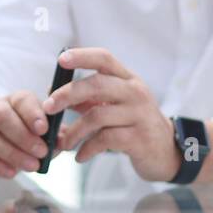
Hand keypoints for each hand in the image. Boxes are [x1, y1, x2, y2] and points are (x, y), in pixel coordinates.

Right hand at [0, 91, 49, 177]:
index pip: (21, 100)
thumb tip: (62, 142)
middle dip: (22, 136)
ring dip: (12, 153)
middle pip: (2, 116)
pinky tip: (11, 173)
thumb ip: (56, 135)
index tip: (43, 129)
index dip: (32, 114)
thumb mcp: (45, 131)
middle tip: (41, 153)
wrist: (1, 142)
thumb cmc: (29, 134)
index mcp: (16, 101)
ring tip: (32, 166)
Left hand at [47, 47, 179, 181]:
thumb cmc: (132, 124)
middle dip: (67, 94)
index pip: (105, 58)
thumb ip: (87, 99)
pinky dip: (87, 149)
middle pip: (97, 85)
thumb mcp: (114, 106)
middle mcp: (135, 92)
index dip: (82, 56)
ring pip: (97, 116)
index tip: (61, 59)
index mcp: (127, 79)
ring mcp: (139, 115)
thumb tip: (52, 93)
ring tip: (63, 144)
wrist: (165, 151)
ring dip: (74, 131)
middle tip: (47, 107)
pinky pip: (105, 140)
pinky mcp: (140, 138)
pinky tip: (80, 156)